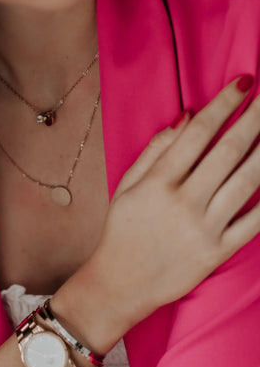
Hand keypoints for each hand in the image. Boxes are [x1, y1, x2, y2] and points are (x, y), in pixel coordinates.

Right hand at [90, 75, 259, 332]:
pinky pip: (254, 222)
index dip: (224, 104)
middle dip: (255, 118)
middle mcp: (184, 201)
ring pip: (248, 181)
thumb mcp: (126, 186)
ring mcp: (204, 228)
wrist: (120, 283)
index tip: (244, 83)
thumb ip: (155, 150)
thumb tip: (187, 116)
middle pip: (228, 151)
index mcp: (158, 182)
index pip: (199, 133)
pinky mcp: (218, 252)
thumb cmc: (120, 231)